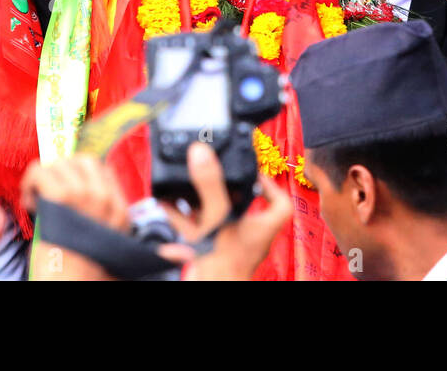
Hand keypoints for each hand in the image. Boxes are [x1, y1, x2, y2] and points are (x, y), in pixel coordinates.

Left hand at [21, 155, 126, 280]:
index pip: (104, 171)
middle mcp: (107, 199)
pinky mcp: (63, 198)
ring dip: (44, 177)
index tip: (66, 191)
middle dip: (62, 171)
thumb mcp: (102, 244)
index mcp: (119, 211)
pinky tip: (29, 203)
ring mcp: (86, 196)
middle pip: (84, 160)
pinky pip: (40, 172)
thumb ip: (97, 218)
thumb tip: (78, 198)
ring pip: (60, 164)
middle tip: (49, 192)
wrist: (73, 286)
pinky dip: (29, 183)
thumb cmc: (80, 274)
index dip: (80, 176)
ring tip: (37, 200)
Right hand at [157, 142, 291, 280]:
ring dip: (199, 198)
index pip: (279, 204)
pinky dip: (182, 215)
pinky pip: (195, 228)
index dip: (270, 184)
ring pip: (216, 215)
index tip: (252, 170)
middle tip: (212, 169)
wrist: (207, 292)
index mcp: (259, 227)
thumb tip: (203, 154)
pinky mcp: (207, 252)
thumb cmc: (222, 267)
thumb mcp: (217, 217)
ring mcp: (226, 244)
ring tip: (185, 181)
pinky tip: (167, 202)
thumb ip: (211, 185)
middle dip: (223, 186)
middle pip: (242, 205)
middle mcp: (245, 236)